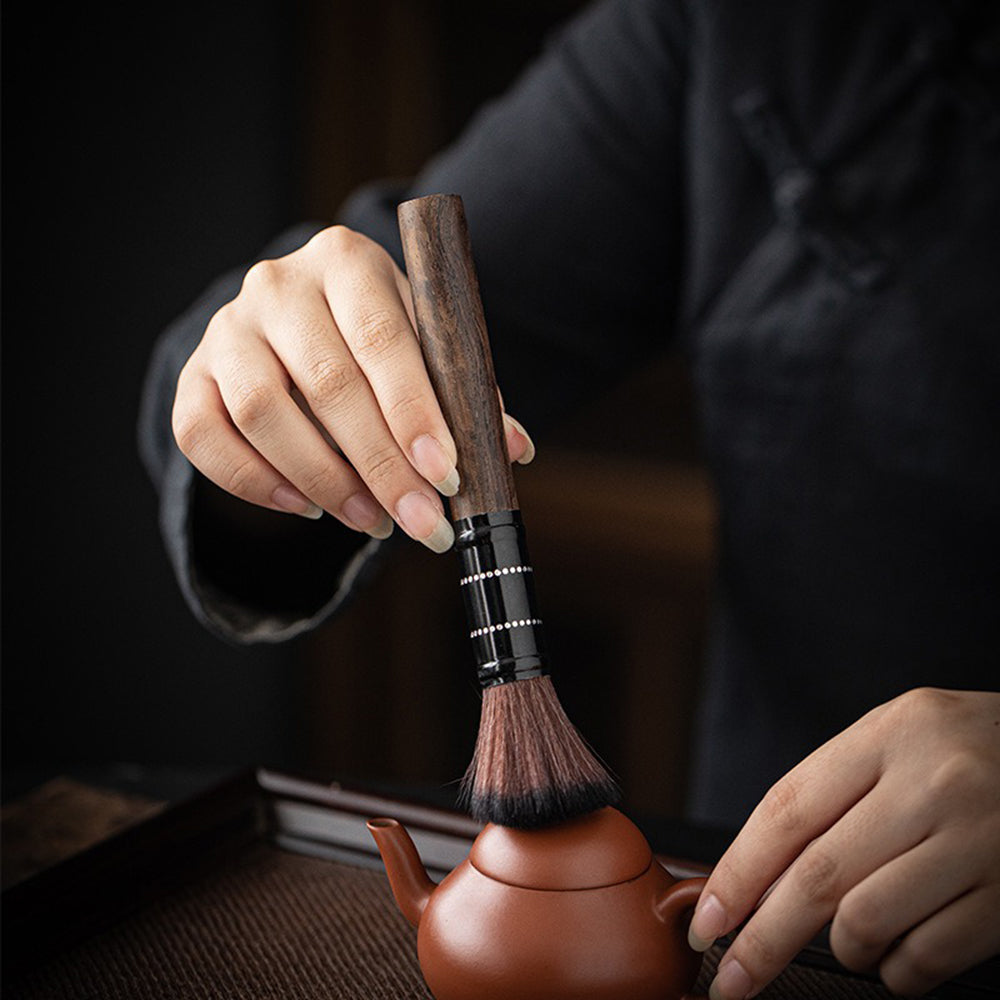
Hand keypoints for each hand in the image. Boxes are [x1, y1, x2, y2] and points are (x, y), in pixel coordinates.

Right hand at [172, 226, 533, 550]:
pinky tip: (307, 508)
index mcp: (348, 261)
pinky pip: (204, 436)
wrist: (293, 321)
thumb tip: (512, 449)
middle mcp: (278, 285)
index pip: (384, 339)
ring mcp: (227, 328)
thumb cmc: (374, 338)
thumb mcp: (424, 344)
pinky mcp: (192, 374)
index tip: (447, 476)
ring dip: (324, 481)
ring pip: (264, 413)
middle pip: (328, 384)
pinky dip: (255, 483)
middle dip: (382, 466)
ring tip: (372, 522)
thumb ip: (465, 391)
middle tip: (422, 522)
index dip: (415, 412)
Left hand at [689, 687, 999, 997]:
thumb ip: (838, 791)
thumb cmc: (972, 751)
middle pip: (818, 877)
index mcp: (891, 734)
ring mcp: (980, 842)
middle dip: (762, 938)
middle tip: (731, 976)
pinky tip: (901, 955)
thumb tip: (757, 876)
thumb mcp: (902, 738)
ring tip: (851, 940)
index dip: (737, 873)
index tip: (707, 920)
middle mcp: (933, 783)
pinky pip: (927, 957)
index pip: (788, 810)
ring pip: (867, 923)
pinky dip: (899, 971)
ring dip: (844, 949)